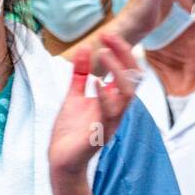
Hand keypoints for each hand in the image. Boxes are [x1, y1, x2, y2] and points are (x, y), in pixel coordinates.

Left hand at [49, 34, 138, 179]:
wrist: (61, 160)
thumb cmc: (70, 131)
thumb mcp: (74, 96)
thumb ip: (79, 74)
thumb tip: (84, 48)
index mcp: (112, 99)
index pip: (127, 70)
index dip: (119, 51)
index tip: (105, 34)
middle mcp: (117, 108)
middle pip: (134, 77)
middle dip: (123, 55)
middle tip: (108, 36)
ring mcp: (111, 121)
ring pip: (127, 94)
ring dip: (117, 72)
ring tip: (103, 53)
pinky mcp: (101, 134)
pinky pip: (110, 114)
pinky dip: (104, 97)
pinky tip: (95, 83)